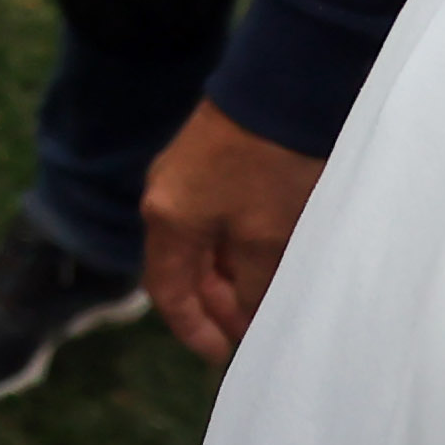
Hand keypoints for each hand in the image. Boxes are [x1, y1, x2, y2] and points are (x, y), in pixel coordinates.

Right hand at [139, 102, 326, 363]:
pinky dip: (233, 247)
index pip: (166, 290)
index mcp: (169, 219)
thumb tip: (246, 314)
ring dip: (228, 276)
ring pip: (200, 244)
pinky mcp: (206, 160)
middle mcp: (165, 197)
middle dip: (215, 304)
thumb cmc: (271, 167)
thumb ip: (252, 285)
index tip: (221, 354)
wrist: (279, 90)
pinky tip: (266, 255)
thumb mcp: (266, 238)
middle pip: (182, 267)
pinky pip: (211, 219)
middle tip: (253, 329)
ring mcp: (183, 175)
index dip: (192, 328)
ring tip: (266, 295)